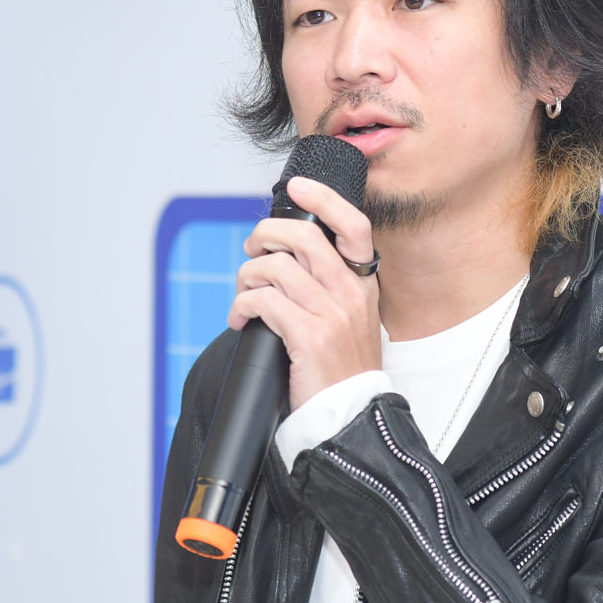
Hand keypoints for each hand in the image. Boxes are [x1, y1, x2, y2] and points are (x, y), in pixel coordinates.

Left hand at [226, 176, 380, 410]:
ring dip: (247, 275)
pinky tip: (240, 318)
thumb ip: (327, 285)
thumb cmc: (341, 369)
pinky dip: (242, 306)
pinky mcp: (308, 336)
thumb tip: (285, 253)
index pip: (353, 225)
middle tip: (252, 248)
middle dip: (266, 234)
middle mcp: (351, 293)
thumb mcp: (349, 319)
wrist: (350, 416)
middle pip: (304, 237)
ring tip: (243, 294)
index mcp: (362, 284)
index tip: (298, 186)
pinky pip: (264, 301)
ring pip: (276, 267)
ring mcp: (331, 314)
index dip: (323, 199)